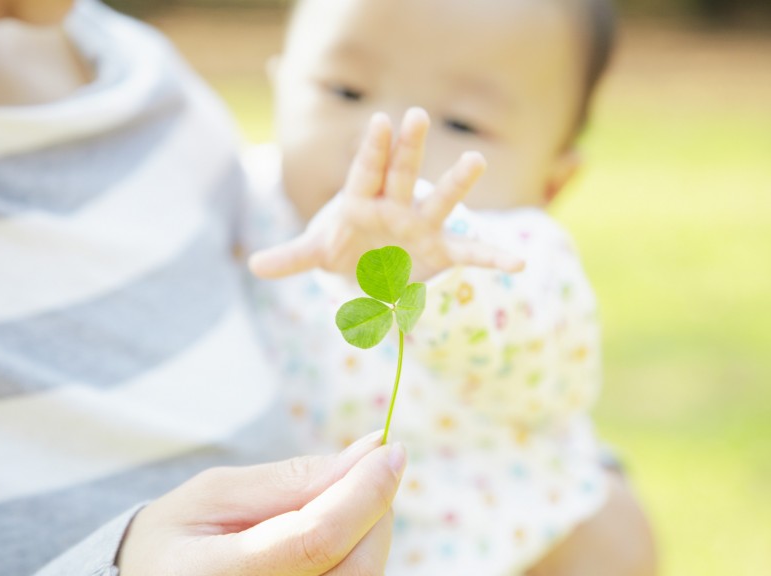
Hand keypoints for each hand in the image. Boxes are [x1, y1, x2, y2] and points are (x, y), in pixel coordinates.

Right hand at [116, 432, 405, 575]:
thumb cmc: (178, 539)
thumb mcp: (217, 494)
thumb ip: (294, 478)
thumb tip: (372, 451)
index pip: (316, 540)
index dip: (364, 492)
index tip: (391, 450)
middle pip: (355, 571)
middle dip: (375, 510)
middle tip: (369, 471)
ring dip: (371, 534)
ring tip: (339, 505)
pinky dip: (360, 556)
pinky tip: (336, 538)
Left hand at [249, 108, 524, 280]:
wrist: (372, 261)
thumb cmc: (344, 245)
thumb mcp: (318, 251)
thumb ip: (292, 257)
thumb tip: (252, 265)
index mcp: (362, 200)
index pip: (365, 172)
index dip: (371, 150)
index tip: (379, 121)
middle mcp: (395, 205)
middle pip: (402, 172)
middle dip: (408, 147)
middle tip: (415, 115)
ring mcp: (421, 224)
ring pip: (440, 200)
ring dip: (456, 183)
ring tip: (475, 160)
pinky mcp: (440, 248)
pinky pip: (470, 252)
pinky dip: (493, 256)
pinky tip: (518, 262)